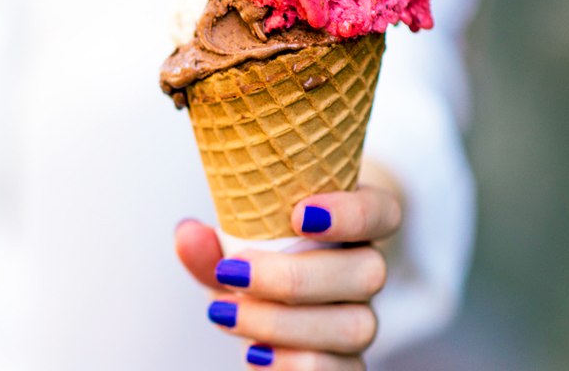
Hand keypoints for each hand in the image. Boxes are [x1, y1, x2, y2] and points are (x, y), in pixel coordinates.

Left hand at [175, 175, 401, 369]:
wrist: (264, 307)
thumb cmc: (256, 263)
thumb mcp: (230, 251)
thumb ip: (210, 246)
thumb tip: (188, 234)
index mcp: (351, 227)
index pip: (381, 213)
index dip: (352, 213)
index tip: (299, 214)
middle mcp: (364, 272)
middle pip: (368, 272)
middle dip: (295, 277)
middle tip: (233, 272)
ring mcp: (360, 320)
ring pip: (355, 326)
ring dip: (283, 323)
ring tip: (226, 314)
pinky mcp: (347, 363)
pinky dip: (294, 365)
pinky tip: (254, 353)